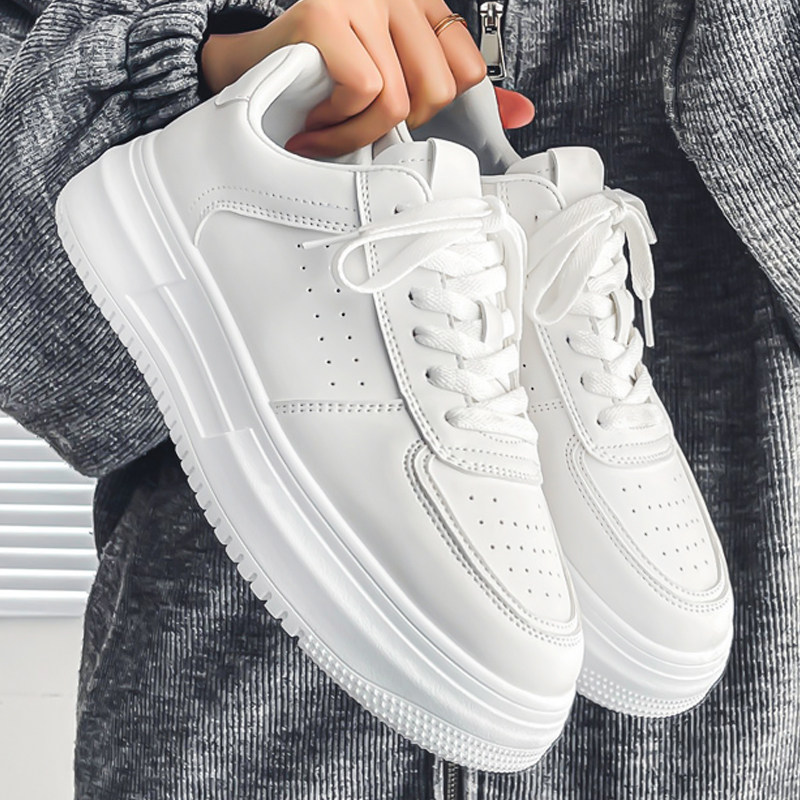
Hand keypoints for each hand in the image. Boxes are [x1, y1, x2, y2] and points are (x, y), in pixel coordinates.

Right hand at [201, 0, 533, 156]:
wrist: (242, 71)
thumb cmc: (318, 82)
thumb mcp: (395, 81)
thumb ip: (455, 89)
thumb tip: (523, 112)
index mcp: (418, 7)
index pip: (467, 70)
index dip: (429, 108)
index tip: (387, 114)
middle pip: (437, 92)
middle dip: (392, 127)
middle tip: (353, 123)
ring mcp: (359, 0)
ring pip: (398, 101)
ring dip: (355, 135)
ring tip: (326, 128)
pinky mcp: (325, 15)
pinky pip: (363, 91)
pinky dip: (336, 122)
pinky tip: (312, 120)